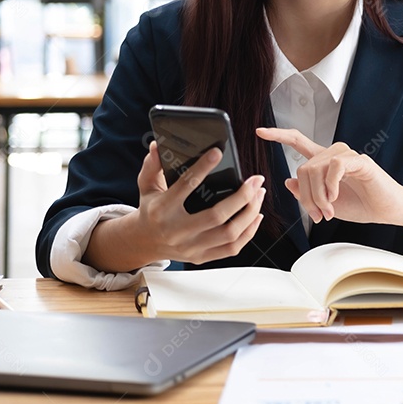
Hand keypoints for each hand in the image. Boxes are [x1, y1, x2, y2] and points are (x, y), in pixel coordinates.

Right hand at [134, 141, 265, 264]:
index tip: (218, 153)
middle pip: (217, 215)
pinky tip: (256, 215)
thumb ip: (152, 166)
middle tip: (256, 180)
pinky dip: (249, 231)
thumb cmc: (150, 210)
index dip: (203, 168)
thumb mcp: (146, 186)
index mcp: (162, 210)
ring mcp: (190, 247)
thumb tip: (158, 146)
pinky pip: (232, 248)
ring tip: (259, 194)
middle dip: (242, 196)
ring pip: (229, 233)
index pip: (185, 186)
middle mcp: (177, 231)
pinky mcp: (201, 257)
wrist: (143, 243)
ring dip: (250, 212)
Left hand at [255, 127, 402, 224]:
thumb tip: (289, 181)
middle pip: (303, 167)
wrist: (387, 210)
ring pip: (316, 167)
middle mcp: (334, 155)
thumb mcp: (327, 204)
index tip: (259, 132)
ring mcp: (347, 156)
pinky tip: (335, 196)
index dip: (279, 136)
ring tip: (329, 209)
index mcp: (324, 163)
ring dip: (318, 195)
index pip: (298, 142)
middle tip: (318, 214)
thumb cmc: (362, 205)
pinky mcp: (360, 161)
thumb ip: (307, 193)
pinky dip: (331, 184)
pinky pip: (335, 166)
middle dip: (306, 196)